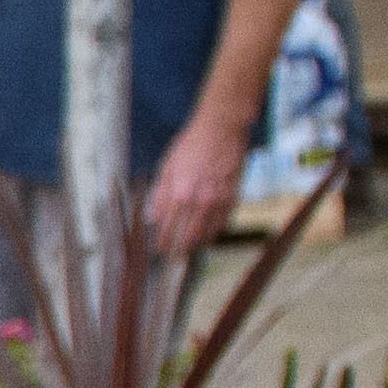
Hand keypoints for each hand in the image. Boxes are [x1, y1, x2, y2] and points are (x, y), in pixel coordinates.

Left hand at [144, 121, 250, 255]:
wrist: (222, 129)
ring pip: (208, 232)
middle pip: (188, 236)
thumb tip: (153, 216)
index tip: (159, 250)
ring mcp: (218, 200)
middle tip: (174, 257)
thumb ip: (160, 194)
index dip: (163, 242)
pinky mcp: (233, 196)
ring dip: (198, 243)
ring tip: (191, 250)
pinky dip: (215, 230)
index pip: (168, 228)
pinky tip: (210, 234)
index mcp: (180, 194)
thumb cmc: (191, 144)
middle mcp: (200, 201)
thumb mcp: (167, 167)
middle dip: (180, 249)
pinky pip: (223, 221)